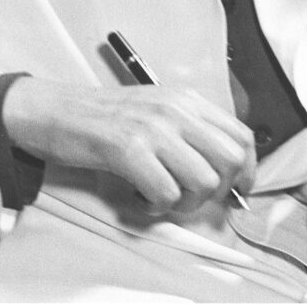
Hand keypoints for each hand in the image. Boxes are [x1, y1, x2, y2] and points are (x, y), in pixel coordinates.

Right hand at [1, 77, 254, 215]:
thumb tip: (226, 170)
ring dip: (187, 202)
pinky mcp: (129, 150)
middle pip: (231, 161)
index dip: (247, 170)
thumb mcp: (157, 110)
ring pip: (204, 181)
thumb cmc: (107, 117)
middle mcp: (175, 110)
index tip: (236, 189)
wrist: (60, 111)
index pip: (241, 135)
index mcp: (186, 99)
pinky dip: (158, 206)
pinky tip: (142, 196)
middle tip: (191, 196)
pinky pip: (167, 193)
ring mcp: (153, 129)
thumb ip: (190, 131)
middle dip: (219, 190)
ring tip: (163, 197)